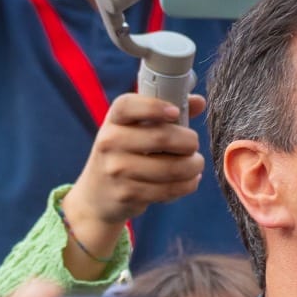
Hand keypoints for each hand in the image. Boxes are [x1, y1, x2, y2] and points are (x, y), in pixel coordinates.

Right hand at [66, 93, 205, 227]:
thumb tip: (199, 102)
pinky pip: (169, 189)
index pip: (128, 106)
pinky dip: (187, 184)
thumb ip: (169, 114)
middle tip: (194, 146)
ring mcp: (117, 170)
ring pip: (172, 168)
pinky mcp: (128, 194)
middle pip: (161, 137)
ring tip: (195, 164)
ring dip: (193, 166)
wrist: (97, 195)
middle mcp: (110, 142)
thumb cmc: (126, 153)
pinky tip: (188, 180)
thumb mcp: (137, 129)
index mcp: (114, 120)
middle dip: (190, 142)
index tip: (175, 112)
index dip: (154, 107)